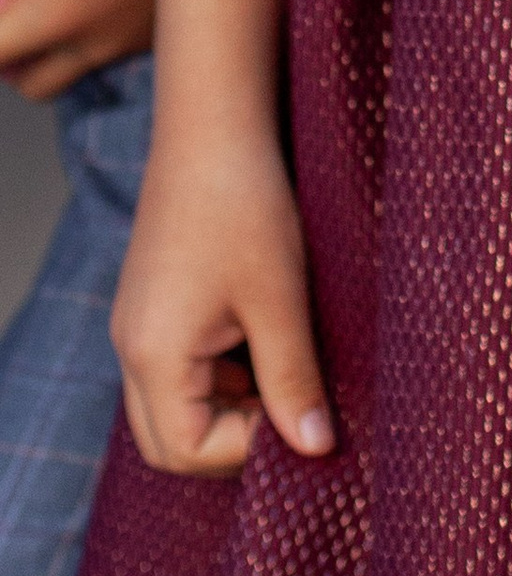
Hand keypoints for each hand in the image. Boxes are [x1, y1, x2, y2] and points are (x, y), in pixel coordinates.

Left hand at [0, 0, 156, 99]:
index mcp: (61, 21)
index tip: (2, 0)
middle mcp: (99, 45)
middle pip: (34, 84)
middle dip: (8, 57)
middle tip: (8, 9)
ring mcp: (141, 39)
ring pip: (78, 71)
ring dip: (52, 53)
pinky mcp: (174, 21)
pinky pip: (119, 48)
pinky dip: (97, 32)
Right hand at [113, 124, 333, 477]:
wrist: (213, 125)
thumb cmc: (246, 205)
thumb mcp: (280, 298)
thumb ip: (293, 379)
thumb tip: (315, 448)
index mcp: (153, 356)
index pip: (187, 450)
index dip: (248, 448)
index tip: (303, 418)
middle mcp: (133, 350)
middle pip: (170, 441)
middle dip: (233, 438)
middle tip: (293, 407)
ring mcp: (140, 327)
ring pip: (178, 403)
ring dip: (232, 402)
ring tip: (288, 364)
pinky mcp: (155, 305)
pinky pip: (182, 366)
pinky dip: (224, 370)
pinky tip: (269, 336)